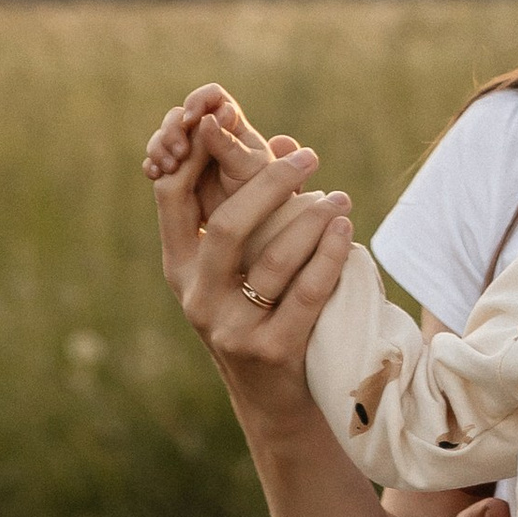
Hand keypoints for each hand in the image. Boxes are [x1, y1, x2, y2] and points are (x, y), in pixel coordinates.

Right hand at [142, 82, 308, 206]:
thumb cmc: (266, 196)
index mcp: (232, 125)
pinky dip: (153, 164)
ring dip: (160, 147)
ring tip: (168, 168)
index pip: (212, 97)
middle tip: (179, 153)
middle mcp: (210, 134)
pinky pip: (158, 160)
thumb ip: (227, 144)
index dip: (198, 102)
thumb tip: (208, 119)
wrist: (256, 229)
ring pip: (165, 136)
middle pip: (181, 115)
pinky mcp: (178, 173)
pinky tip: (156, 175)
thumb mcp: (247, 168)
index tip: (192, 120)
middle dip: (173, 129)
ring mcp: (191, 153)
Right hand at [148, 98, 352, 434]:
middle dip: (269, 183)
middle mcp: (195, 296)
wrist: (277, 401)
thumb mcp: (245, 263)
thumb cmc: (263, 312)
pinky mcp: (270, 350)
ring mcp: (229, 327)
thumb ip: (256, 203)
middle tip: (310, 157)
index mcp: (180, 266)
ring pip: (271, 259)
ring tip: (341, 199)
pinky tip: (345, 232)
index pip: (172, 196)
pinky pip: (305, 293)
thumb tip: (284, 137)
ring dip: (312, 220)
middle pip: (226, 224)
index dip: (194, 152)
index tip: (226, 115)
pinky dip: (329, 256)